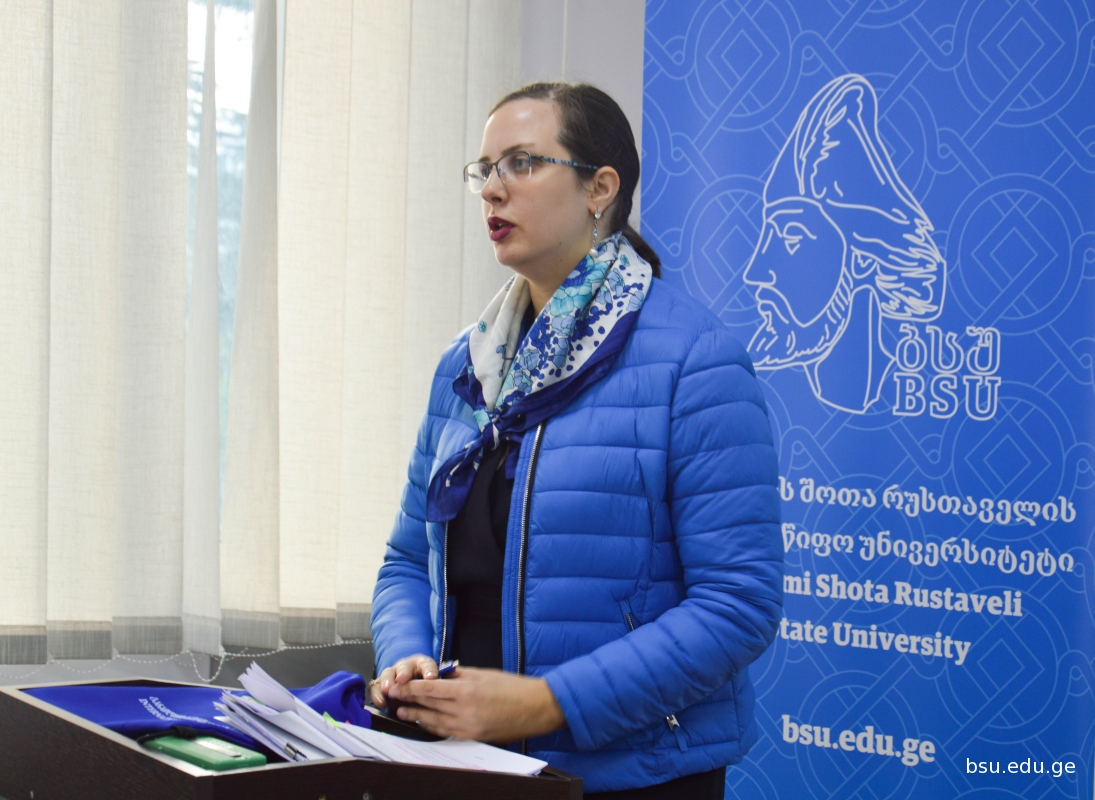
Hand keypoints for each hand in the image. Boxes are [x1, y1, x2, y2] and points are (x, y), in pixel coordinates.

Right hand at [369, 654, 438, 708]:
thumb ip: (437, 689)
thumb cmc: (424, 687)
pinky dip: (378, 694)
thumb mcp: (434, 687)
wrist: (409, 687)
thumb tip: (447, 696)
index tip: (431, 678)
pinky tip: (381, 703)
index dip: (429, 671)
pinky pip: (376, 687)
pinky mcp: (381, 685)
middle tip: (403, 679)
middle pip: (404, 666)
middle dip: (404, 672)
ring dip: (388, 681)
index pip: (426, 664)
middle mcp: (406, 667)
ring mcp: (392, 674)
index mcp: (422, 665)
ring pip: (388, 673)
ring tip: (388, 690)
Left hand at [387, 667, 565, 743]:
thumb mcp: (484, 673)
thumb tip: (440, 672)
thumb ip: (459, 673)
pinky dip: (433, 726)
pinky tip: (424, 722)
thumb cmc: (514, 688)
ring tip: (402, 712)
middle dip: (409, 700)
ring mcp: (468, 727)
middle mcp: (465, 711)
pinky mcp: (474, 736)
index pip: (430, 689)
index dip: (410, 687)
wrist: (536, 708)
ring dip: (416, 716)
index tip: (398, 685)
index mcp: (467, 691)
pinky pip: (447, 731)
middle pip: (429, 705)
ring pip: (434, 722)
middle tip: (393, 697)